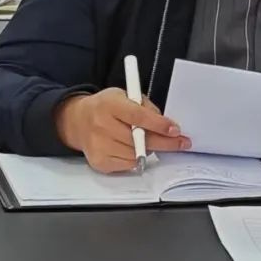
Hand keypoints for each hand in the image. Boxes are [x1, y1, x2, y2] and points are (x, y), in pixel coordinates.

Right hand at [55, 89, 190, 173]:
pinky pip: (128, 165)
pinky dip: (136, 158)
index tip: (175, 130)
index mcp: (109, 105)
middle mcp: (101, 125)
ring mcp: (99, 145)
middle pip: (139, 139)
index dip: (159, 124)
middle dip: (164, 142)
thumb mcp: (125, 95)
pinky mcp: (99, 161)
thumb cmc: (106, 107)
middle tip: (181, 143)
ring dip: (150, 150)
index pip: (138, 116)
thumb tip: (165, 124)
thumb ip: (144, 106)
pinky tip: (135, 149)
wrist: (78, 121)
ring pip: (136, 154)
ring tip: (152, 142)